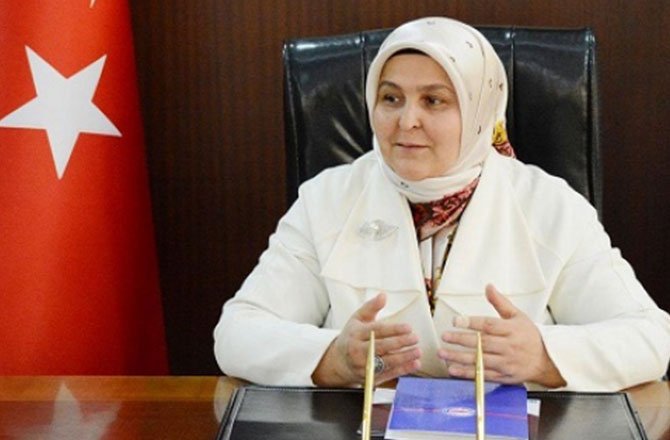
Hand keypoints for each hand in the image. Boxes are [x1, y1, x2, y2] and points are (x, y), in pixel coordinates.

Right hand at [312, 292, 421, 386]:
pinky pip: (389, 374)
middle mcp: (357, 351)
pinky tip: (415, 363)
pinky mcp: (369, 379)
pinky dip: (403, 370)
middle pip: (382, 347)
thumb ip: (371, 307)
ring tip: (418, 351)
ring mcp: (363, 366)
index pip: (377, 331)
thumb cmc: (352, 337)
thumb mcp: (357, 319)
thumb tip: (383, 295)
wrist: (339, 362)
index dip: (393, 330)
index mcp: (355, 335)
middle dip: (400, 343)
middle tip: (415, 338)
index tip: (409, 327)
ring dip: (404, 358)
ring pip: (386, 362)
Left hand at [437, 284, 565, 387]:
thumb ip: (500, 302)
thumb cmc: (530, 337)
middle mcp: (509, 347)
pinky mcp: (503, 376)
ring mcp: (506, 363)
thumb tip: (488, 287)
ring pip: (480, 360)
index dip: (471, 323)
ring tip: (443, 353)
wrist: (546, 361)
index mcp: (512, 330)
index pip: (489, 325)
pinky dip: (467, 373)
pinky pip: (483, 375)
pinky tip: (453, 369)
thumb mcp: (518, 316)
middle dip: (461, 340)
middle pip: (482, 343)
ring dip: (459, 357)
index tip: (456, 320)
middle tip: (445, 336)